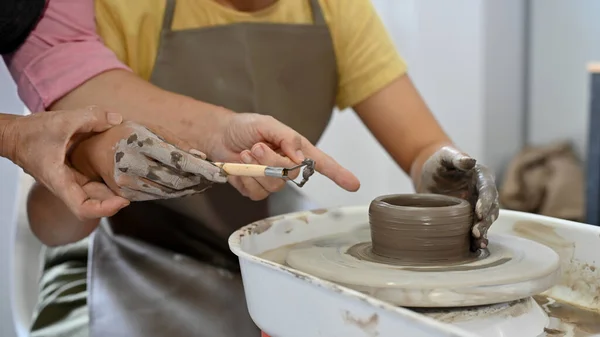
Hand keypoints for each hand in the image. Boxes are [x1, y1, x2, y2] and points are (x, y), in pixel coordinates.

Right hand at [2, 106, 129, 219]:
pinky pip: (90, 182)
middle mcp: (65, 186)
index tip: (123, 201)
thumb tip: (117, 119)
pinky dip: (105, 180)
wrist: (12, 135)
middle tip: (136, 190)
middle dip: (114, 201)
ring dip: (111, 192)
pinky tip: (118, 171)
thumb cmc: (30, 133)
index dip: (104, 209)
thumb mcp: (62, 121)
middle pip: (93, 204)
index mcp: (59, 181)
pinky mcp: (70, 174)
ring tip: (132, 183)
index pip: (83, 208)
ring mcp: (68, 181)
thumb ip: (91, 117)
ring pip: (93, 194)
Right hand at [70, 120, 225, 200]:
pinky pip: (156, 197)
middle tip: (213, 179)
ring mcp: (126, 182)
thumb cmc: (126, 135)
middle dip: (197, 181)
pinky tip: (184, 188)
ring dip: (188, 189)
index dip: (201, 169)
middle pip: (175, 179)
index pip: (178, 159)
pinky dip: (173, 193)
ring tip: (202, 183)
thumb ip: (176, 142)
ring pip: (168, 192)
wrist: (92, 150)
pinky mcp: (125, 194)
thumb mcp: (150, 129)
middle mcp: (131, 163)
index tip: (218, 173)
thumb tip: (201, 156)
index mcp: (139, 142)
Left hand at [203, 113, 359, 200]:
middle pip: (291, 175)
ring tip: (246, 153)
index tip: (354, 184)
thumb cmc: (244, 127)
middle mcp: (287, 166)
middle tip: (256, 146)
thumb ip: (286, 137)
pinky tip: (239, 166)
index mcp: (296, 149)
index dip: (338, 174)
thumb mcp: (266, 123)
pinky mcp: (256, 190)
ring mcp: (272, 180)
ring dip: (256, 168)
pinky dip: (244, 178)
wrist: (218, 136)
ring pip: (273, 185)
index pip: (321, 163)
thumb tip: (300, 155)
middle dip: (271, 161)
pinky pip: (256, 192)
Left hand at [411, 146, 498, 249]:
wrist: (429, 176)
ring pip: (486, 220)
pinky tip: (476, 248)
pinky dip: (478, 238)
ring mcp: (478, 206)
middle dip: (485, 221)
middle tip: (476, 231)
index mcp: (481, 176)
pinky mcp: (469, 217)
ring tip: (479, 243)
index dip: (485, 201)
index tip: (479, 212)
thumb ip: (456, 158)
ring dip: (484, 232)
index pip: (487, 189)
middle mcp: (484, 192)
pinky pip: (476, 228)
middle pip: (491, 208)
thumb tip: (470, 161)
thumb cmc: (438, 163)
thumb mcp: (444, 156)